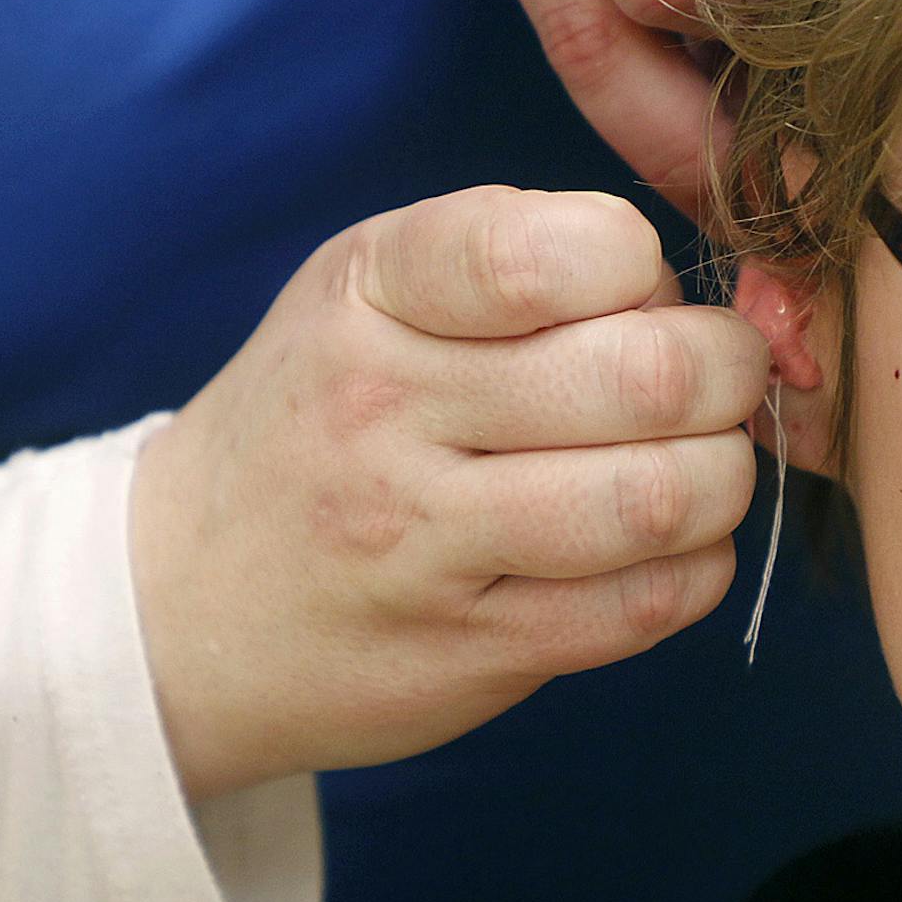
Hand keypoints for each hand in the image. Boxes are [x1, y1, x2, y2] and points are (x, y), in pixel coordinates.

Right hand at [129, 186, 769, 800]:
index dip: (642, 263)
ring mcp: (425, 544)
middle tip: (717, 379)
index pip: (549, 251)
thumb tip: (690, 292)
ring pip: (658, 498)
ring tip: (701, 464)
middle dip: (727, 369)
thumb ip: (517, 259)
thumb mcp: (368, 294)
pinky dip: (696, 566)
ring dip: (722, 477)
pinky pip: (645, 605)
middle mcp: (388, 411)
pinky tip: (665, 544)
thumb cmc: (317, 419)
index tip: (638, 292)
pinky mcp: (470, 651)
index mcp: (372, 292)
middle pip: (646, 376)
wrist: (174, 604)